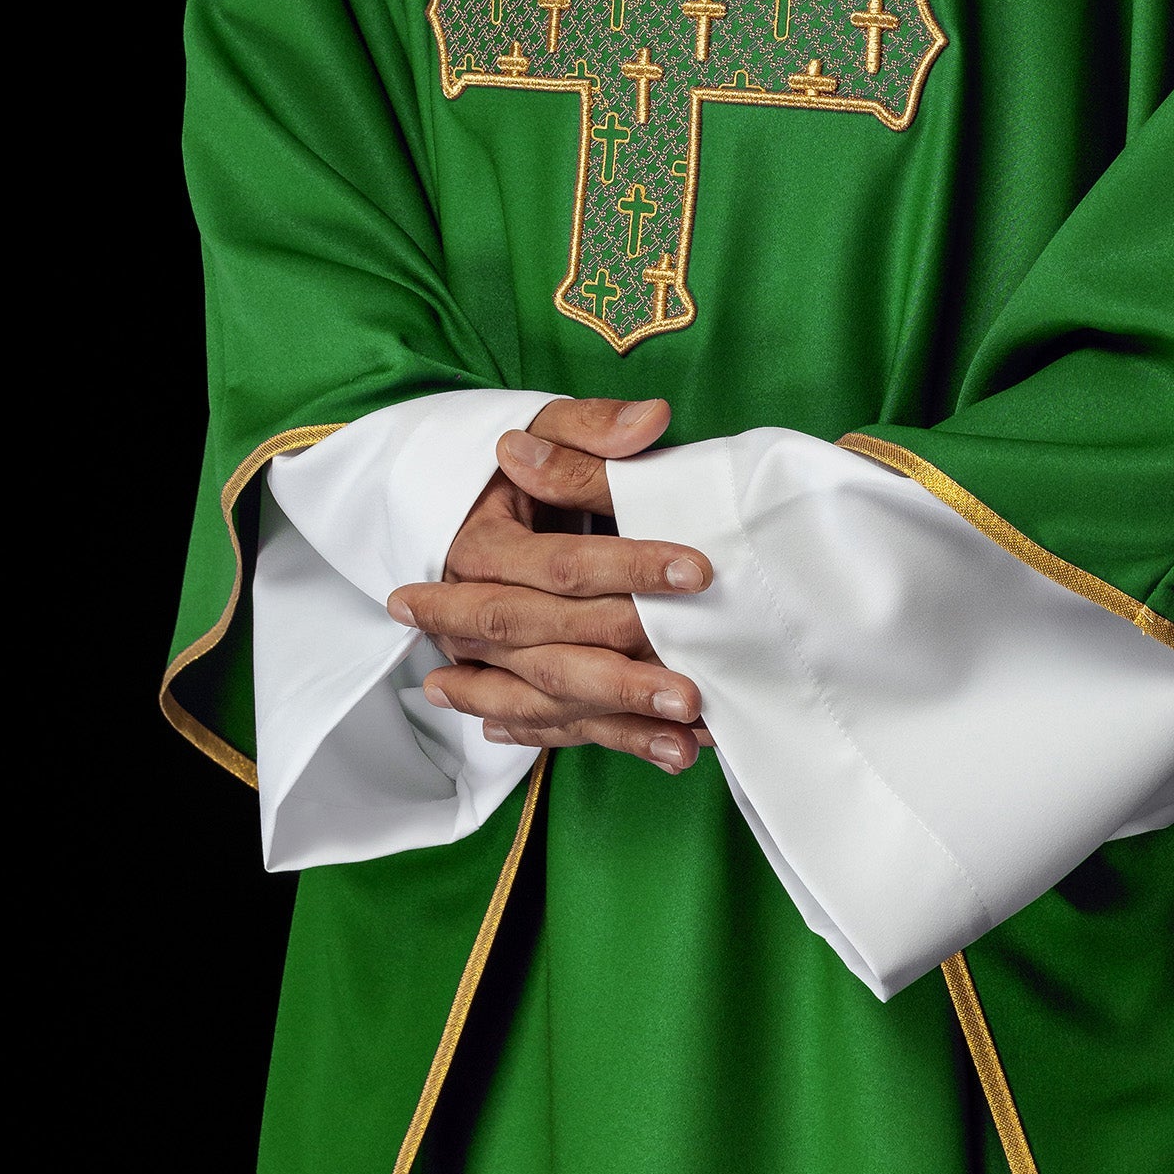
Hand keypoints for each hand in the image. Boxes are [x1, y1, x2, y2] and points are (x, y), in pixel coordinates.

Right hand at [385, 396, 712, 773]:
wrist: (476, 514)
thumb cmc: (527, 468)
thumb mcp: (548, 428)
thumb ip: (594, 430)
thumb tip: (651, 421)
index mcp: (482, 546)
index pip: (560, 564)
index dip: (627, 567)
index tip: (696, 570)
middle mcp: (478, 609)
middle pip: (551, 643)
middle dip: (622, 668)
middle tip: (692, 684)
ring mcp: (489, 658)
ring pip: (552, 696)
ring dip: (621, 717)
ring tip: (689, 727)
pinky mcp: (516, 686)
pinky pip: (562, 724)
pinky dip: (618, 740)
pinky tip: (675, 752)